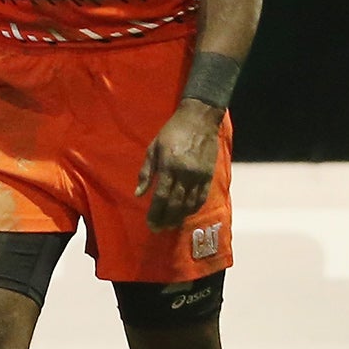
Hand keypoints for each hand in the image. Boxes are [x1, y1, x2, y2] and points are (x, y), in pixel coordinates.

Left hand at [135, 100, 224, 231]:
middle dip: (166, 218)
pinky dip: (193, 208)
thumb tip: (138, 194)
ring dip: (180, 217)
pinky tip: (186, 214)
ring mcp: (199, 176)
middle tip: (158, 229)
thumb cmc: (171, 132)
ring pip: (190, 203)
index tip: (150, 224)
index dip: (155, 213)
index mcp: (168, 166)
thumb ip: (146, 173)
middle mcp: (185, 174)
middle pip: (175, 203)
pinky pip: (202, 197)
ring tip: (170, 225)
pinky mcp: (209, 175)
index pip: (161, 196)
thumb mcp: (152, 148)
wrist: (199, 120)